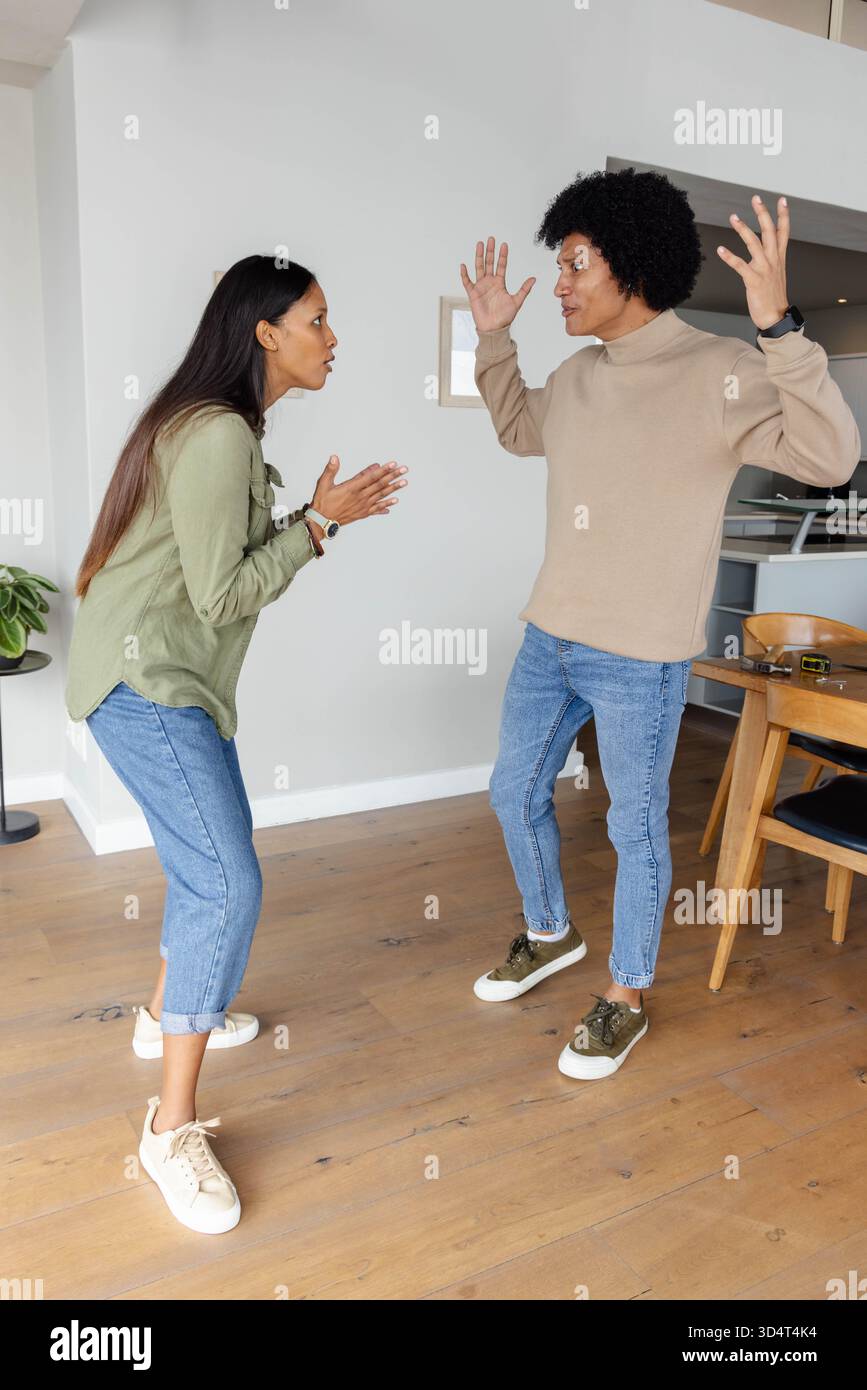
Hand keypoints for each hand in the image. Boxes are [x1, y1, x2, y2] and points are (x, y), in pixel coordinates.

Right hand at [310, 456, 407, 530]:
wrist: (322, 522)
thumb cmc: (322, 502)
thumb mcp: (323, 483)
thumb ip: (331, 470)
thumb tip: (334, 457)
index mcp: (352, 488)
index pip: (371, 477)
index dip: (383, 470)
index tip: (393, 464)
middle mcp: (360, 497)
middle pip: (380, 484)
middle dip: (393, 476)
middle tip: (404, 469)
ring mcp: (363, 506)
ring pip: (381, 495)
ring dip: (394, 488)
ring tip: (404, 482)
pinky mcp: (362, 513)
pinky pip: (377, 509)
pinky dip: (386, 505)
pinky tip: (394, 502)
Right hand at [460, 237, 535, 332]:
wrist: (494, 328)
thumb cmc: (505, 317)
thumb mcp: (517, 301)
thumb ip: (524, 289)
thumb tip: (534, 278)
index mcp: (500, 283)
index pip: (501, 265)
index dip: (503, 255)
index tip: (504, 244)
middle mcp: (490, 282)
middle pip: (489, 263)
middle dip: (490, 251)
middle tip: (491, 239)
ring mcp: (481, 287)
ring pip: (479, 268)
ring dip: (479, 256)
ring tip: (479, 245)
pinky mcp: (473, 294)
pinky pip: (467, 282)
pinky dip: (464, 274)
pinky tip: (463, 266)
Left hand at [717, 194, 789, 330]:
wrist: (775, 317)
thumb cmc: (773, 296)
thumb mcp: (775, 273)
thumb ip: (770, 258)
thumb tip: (762, 248)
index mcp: (779, 257)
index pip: (784, 231)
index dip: (783, 215)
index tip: (782, 199)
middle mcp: (773, 260)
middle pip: (769, 231)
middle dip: (763, 213)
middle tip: (755, 198)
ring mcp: (764, 269)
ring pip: (754, 243)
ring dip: (743, 229)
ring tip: (733, 217)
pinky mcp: (754, 280)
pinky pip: (740, 265)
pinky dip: (729, 257)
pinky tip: (720, 249)